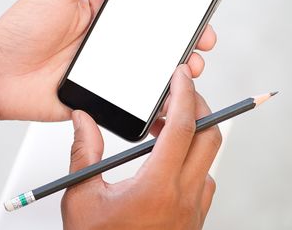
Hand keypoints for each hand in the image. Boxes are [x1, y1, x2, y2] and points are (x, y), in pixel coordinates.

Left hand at [0, 0, 216, 121]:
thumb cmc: (19, 30)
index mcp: (100, 11)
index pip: (145, 5)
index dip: (173, 6)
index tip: (196, 6)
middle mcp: (106, 39)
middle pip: (154, 39)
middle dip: (184, 39)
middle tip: (203, 40)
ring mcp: (105, 69)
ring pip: (149, 69)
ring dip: (174, 70)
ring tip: (190, 69)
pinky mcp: (99, 95)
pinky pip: (131, 98)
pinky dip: (153, 100)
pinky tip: (169, 98)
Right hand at [61, 65, 220, 228]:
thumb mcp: (81, 197)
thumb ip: (84, 152)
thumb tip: (83, 120)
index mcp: (157, 187)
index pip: (183, 127)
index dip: (184, 95)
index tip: (180, 76)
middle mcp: (184, 198)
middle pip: (210, 138)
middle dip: (198, 108)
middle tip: (176, 98)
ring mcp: (194, 211)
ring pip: (208, 160)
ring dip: (192, 138)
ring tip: (162, 132)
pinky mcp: (194, 221)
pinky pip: (204, 182)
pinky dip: (191, 162)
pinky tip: (165, 165)